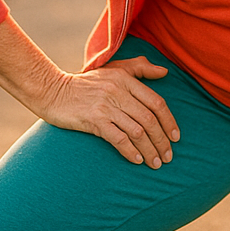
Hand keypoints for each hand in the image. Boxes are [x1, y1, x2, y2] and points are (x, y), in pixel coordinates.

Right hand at [44, 55, 180, 167]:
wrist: (53, 91)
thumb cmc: (86, 82)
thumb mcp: (114, 68)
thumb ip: (139, 67)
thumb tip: (164, 72)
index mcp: (125, 79)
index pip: (156, 102)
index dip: (169, 121)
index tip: (176, 137)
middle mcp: (118, 91)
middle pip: (149, 119)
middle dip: (162, 140)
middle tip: (168, 157)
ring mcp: (106, 106)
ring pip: (137, 131)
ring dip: (149, 150)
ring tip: (156, 163)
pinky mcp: (93, 120)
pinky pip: (118, 138)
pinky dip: (130, 151)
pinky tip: (137, 160)